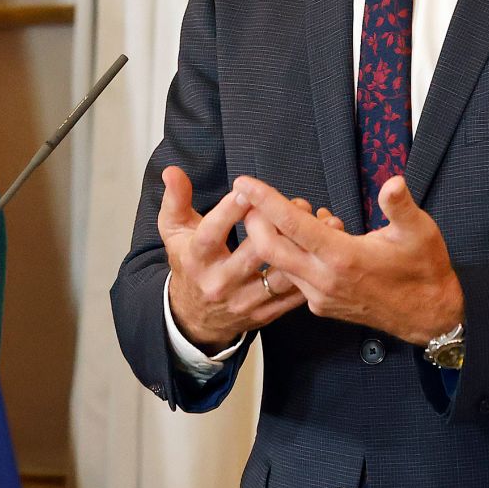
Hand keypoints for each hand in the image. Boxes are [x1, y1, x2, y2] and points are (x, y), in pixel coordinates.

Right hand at [159, 166, 335, 350]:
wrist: (194, 316)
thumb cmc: (189, 263)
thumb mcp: (174, 231)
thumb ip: (175, 199)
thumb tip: (172, 171)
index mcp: (197, 259)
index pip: (212, 234)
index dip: (230, 211)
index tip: (246, 189)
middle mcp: (220, 282)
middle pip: (254, 252)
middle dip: (276, 224)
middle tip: (295, 203)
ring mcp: (243, 301)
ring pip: (279, 275)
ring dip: (300, 248)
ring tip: (314, 224)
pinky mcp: (263, 314)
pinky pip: (292, 295)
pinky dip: (308, 272)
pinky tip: (316, 250)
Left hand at [234, 173, 463, 344]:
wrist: (429, 316)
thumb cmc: (424, 271)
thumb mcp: (420, 232)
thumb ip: (401, 206)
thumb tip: (392, 182)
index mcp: (343, 258)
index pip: (292, 225)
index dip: (265, 200)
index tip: (244, 182)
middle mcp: (324, 280)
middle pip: (269, 248)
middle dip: (254, 221)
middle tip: (252, 198)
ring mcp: (320, 296)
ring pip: (279, 264)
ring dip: (274, 238)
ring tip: (292, 214)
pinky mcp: (321, 305)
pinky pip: (293, 277)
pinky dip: (291, 254)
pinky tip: (311, 237)